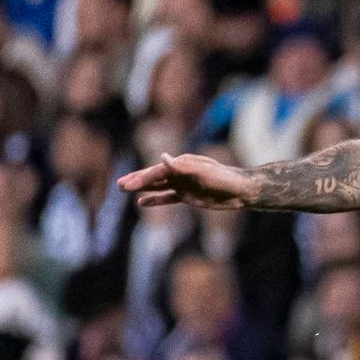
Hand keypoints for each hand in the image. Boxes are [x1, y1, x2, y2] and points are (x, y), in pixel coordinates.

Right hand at [118, 153, 254, 208]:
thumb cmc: (223, 178)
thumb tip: (163, 157)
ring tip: (124, 189)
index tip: (128, 185)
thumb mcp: (203, 172)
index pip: (157, 172)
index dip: (142, 178)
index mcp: (181, 164)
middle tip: (118, 185)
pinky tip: (142, 202)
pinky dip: (155, 200)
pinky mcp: (188, 196)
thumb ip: (182, 167)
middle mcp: (179, 173)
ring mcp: (183, 184)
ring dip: (142, 188)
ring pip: (158, 186)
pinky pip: (168, 198)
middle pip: (154, 177)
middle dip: (137, 181)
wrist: (240, 190)